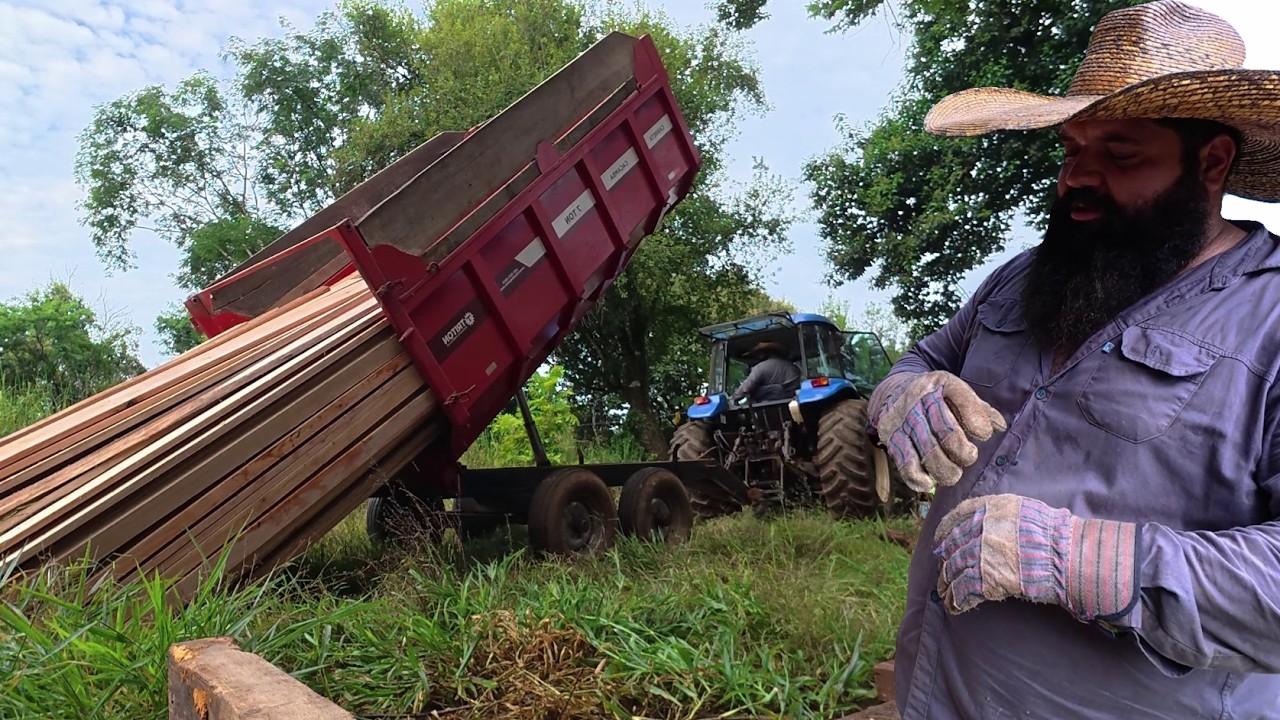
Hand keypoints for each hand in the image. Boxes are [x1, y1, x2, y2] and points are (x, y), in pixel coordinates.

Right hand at [869, 371, 1006, 491]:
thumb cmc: (935, 397)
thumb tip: (1000, 427)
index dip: (976, 420)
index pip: (962, 399)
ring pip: (927, 450)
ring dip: (944, 469)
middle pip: (946, 430)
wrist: (893, 391)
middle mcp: (920, 399)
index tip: (984, 435)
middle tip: (969, 457)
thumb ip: (979, 409)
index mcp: (942, 384)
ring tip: (953, 474)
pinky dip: (917, 477)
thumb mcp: (955, 392)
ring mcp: (903, 418)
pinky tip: (928, 482)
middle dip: (962, 451)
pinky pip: (905, 461)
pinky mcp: (891, 436)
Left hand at [931, 493, 1139, 622]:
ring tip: (945, 592)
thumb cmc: (1054, 533)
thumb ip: (1000, 514)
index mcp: (989, 509)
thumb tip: (985, 523)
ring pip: (952, 568)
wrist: (1068, 556)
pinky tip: (955, 606)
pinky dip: (956, 600)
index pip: (955, 517)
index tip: (941, 540)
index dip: (945, 531)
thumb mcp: (1024, 510)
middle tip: (944, 570)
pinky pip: (962, 590)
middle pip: (952, 545)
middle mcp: (980, 528)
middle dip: (946, 559)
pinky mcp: (984, 578)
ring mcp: (980, 553)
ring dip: (947, 582)